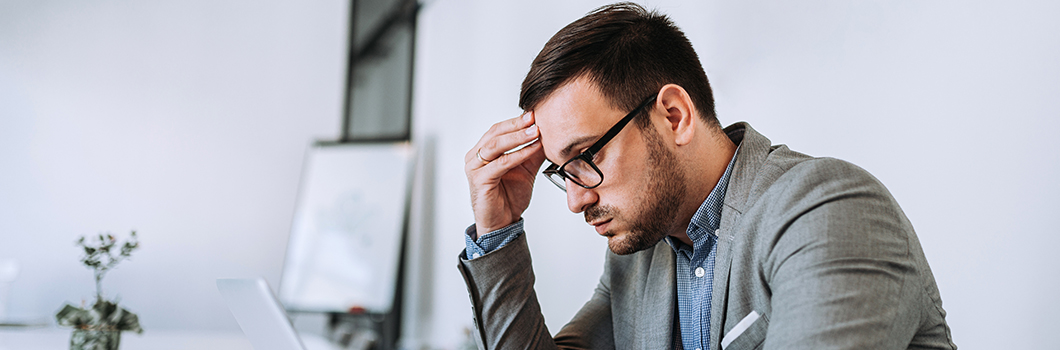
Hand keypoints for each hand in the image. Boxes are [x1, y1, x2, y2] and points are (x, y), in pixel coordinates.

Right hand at [465, 111, 545, 238]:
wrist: (502, 224)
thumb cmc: (509, 198)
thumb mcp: (525, 170)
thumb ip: (533, 153)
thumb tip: (548, 135)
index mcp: (483, 152)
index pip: (498, 129)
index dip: (516, 121)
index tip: (535, 114)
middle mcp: (474, 157)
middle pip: (495, 133)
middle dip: (517, 125)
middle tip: (535, 118)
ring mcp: (474, 168)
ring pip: (496, 145)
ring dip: (518, 137)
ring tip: (536, 131)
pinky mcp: (480, 180)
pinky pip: (500, 164)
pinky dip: (518, 155)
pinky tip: (531, 150)